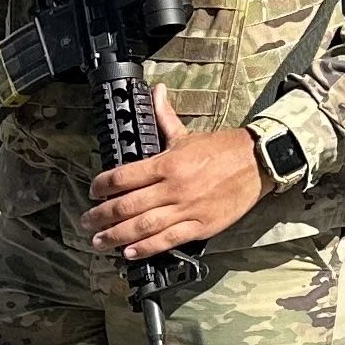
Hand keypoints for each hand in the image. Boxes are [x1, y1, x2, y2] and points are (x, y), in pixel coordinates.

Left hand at [82, 122, 266, 261]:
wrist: (257, 163)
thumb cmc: (222, 150)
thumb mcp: (188, 134)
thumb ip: (165, 117)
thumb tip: (156, 92)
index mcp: (167, 163)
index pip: (123, 177)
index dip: (102, 187)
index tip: (93, 193)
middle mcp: (173, 187)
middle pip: (127, 205)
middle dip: (101, 216)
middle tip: (87, 222)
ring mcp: (187, 208)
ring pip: (143, 226)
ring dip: (117, 236)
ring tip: (100, 242)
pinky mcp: (201, 226)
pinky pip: (168, 239)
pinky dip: (147, 248)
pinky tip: (130, 252)